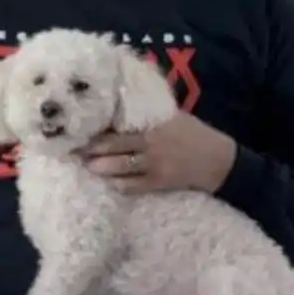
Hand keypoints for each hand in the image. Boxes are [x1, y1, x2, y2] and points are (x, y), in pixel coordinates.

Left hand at [81, 112, 236, 193]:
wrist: (219, 160)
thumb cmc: (195, 134)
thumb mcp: (172, 117)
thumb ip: (149, 115)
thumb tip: (121, 108)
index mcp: (154, 124)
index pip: (120, 126)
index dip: (99, 129)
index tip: (81, 128)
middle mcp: (152, 143)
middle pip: (115, 146)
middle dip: (92, 149)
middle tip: (74, 149)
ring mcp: (155, 164)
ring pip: (121, 166)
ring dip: (101, 167)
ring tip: (87, 166)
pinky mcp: (160, 182)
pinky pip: (134, 185)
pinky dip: (119, 184)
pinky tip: (108, 183)